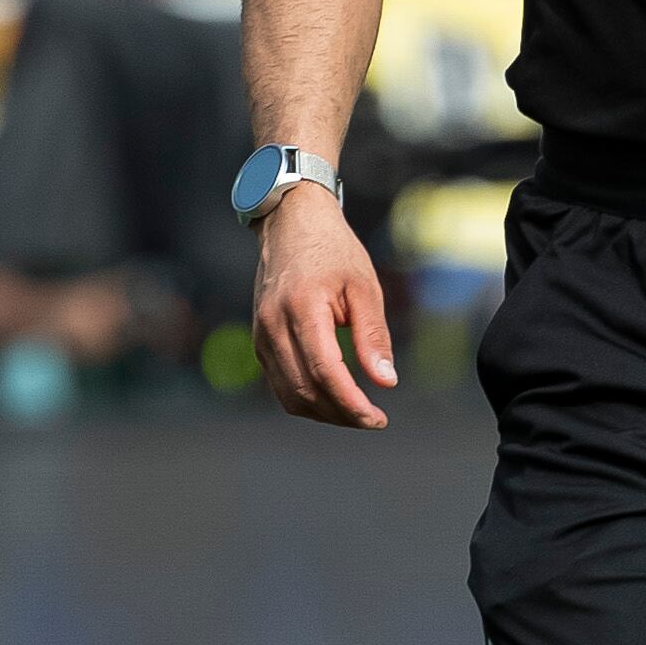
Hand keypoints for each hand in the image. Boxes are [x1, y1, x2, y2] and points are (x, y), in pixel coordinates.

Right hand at [251, 191, 397, 428]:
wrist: (292, 225)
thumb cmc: (333, 251)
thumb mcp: (364, 287)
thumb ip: (373, 336)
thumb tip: (385, 382)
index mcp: (301, 308)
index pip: (324, 371)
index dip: (351, 403)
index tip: (377, 418)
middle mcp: (273, 325)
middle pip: (304, 390)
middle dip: (341, 414)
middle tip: (374, 419)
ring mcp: (261, 334)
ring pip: (289, 394)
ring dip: (324, 412)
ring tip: (357, 412)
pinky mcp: (260, 340)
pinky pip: (280, 383)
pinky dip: (307, 399)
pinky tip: (334, 397)